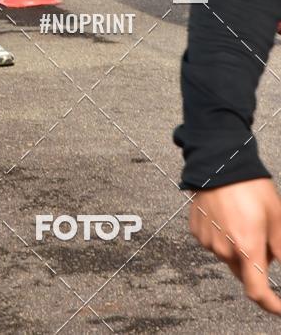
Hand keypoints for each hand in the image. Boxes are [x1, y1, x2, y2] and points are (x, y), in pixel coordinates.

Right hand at [189, 178, 280, 313]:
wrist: (218, 162)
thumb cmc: (250, 186)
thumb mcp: (277, 217)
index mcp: (247, 247)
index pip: (257, 291)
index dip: (271, 305)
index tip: (280, 308)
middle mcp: (224, 249)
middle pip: (244, 273)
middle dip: (257, 265)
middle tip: (264, 239)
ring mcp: (208, 240)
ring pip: (229, 258)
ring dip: (239, 250)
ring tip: (244, 221)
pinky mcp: (197, 231)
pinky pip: (215, 244)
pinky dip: (224, 239)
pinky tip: (228, 218)